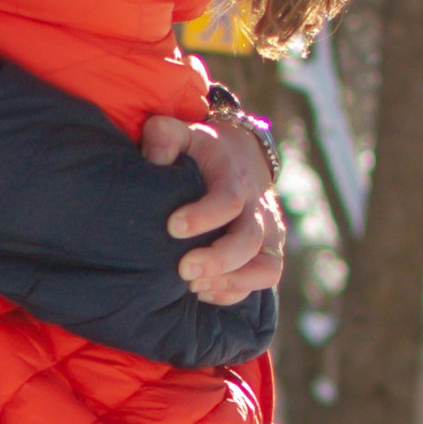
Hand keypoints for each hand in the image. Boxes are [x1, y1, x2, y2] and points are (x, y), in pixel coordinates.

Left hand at [143, 110, 285, 302]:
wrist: (244, 154)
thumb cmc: (204, 149)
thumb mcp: (186, 133)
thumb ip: (165, 137)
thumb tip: (153, 156)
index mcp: (234, 179)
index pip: (227, 201)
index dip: (203, 216)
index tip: (173, 227)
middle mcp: (256, 209)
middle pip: (249, 241)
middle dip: (218, 260)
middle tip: (184, 270)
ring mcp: (267, 232)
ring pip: (266, 267)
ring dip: (232, 281)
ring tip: (195, 286)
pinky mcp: (269, 251)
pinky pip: (264, 279)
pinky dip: (236, 291)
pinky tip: (203, 290)